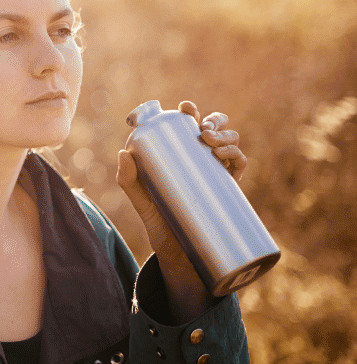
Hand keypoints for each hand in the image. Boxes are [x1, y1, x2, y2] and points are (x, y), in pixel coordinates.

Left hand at [116, 101, 244, 319]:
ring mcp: (216, 173)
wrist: (179, 255)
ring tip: (211, 142)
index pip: (186, 127)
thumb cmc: (158, 223)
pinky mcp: (229, 189)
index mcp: (179, 156)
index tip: (185, 108)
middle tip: (201, 130)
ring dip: (226, 134)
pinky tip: (226, 155)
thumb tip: (123, 153)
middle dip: (212, 120)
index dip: (190, 112)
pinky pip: (240, 165)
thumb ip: (128, 181)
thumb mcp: (140, 201)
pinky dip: (237, 155)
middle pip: (213, 129)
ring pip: (229, 142)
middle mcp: (200, 160)